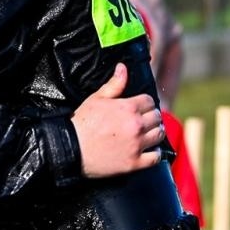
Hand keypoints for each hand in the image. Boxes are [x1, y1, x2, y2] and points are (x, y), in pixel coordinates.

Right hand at [73, 64, 162, 178]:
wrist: (70, 148)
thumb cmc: (82, 123)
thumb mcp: (96, 98)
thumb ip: (114, 84)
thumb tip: (123, 67)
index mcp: (128, 108)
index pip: (150, 101)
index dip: (145, 103)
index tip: (140, 108)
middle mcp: (136, 125)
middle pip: (157, 117)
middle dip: (151, 117)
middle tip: (143, 120)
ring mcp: (137, 145)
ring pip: (159, 135)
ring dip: (155, 132)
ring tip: (149, 133)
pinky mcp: (134, 162)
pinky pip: (156, 157)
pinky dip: (155, 153)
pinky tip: (149, 150)